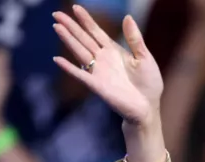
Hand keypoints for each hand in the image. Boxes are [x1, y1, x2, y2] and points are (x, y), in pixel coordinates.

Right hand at [52, 6, 161, 126]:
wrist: (148, 107)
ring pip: (80, 52)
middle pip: (84, 39)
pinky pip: (81, 75)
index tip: (76, 7)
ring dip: (68, 40)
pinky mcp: (97, 85)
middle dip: (71, 26)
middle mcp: (103, 59)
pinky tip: (57, 60)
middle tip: (56, 14)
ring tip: (57, 27)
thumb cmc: (148, 84)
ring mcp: (98, 72)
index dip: (86, 20)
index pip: (96, 32)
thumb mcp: (145, 58)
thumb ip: (135, 39)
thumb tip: (128, 17)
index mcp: (114, 51)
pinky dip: (69, 68)